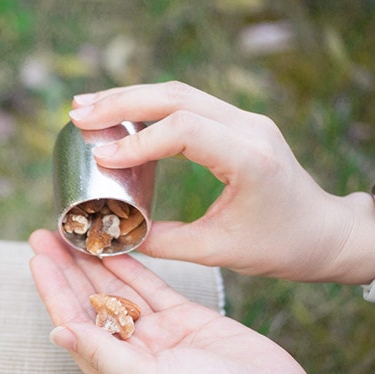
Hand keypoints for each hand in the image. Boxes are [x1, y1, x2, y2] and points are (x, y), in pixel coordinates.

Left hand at [29, 229, 321, 373]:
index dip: (53, 289)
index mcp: (115, 371)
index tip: (38, 259)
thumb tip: (59, 332)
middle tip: (47, 234)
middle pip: (89, 301)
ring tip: (75, 232)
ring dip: (96, 261)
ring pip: (118, 289)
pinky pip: (152, 288)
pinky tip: (117, 247)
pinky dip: (133, 266)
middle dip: (67, 267)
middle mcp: (132, 351)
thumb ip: (105, 355)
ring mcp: (159, 334)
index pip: (73, 321)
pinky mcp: (187, 320)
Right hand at [69, 81, 374, 283]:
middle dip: (121, 103)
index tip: (100, 156)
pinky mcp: (236, 123)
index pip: (183, 131)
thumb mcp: (219, 251)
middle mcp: (248, 128)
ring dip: (130, 96)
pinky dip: (149, 104)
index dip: (136, 141)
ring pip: (179, 92)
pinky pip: (187, 103)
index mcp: (248, 158)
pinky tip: (121, 112)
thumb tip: (115, 236)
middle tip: (78, 114)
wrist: (323, 231)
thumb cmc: (280, 245)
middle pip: (176, 97)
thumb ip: (164, 242)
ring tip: (88, 107)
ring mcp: (244, 120)